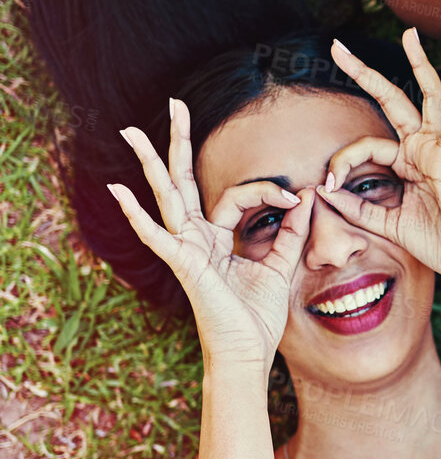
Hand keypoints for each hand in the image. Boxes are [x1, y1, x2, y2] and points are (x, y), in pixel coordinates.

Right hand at [109, 102, 313, 368]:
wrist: (248, 354)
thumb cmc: (257, 318)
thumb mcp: (279, 267)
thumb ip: (291, 233)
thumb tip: (306, 197)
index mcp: (217, 239)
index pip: (236, 196)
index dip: (268, 191)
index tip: (297, 195)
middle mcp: (196, 239)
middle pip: (184, 182)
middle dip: (179, 143)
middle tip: (175, 104)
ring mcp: (186, 250)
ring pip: (167, 198)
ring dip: (150, 164)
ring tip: (130, 131)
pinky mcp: (184, 266)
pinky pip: (158, 237)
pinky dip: (137, 215)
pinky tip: (117, 191)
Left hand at [317, 30, 440, 285]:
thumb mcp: (388, 225)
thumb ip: (358, 208)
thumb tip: (325, 191)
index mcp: (409, 164)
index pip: (366, 146)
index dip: (341, 161)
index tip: (326, 185)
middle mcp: (423, 150)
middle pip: (392, 101)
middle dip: (364, 73)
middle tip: (338, 46)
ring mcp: (439, 150)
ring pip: (426, 97)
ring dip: (418, 64)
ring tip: (409, 34)